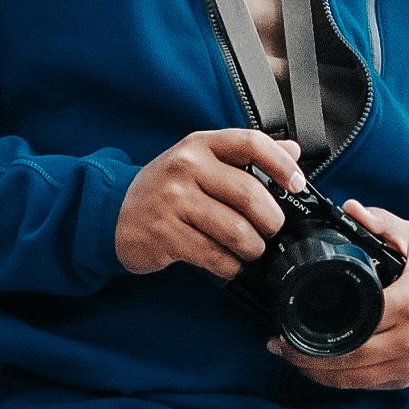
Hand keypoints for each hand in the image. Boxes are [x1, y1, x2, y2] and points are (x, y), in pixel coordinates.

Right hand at [114, 129, 301, 278]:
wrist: (111, 213)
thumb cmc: (164, 188)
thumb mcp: (200, 160)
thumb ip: (245, 154)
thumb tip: (292, 149)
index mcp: (200, 144)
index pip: (251, 143)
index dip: (282, 164)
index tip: (296, 184)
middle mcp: (186, 167)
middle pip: (250, 195)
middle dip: (271, 221)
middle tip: (270, 230)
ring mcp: (173, 201)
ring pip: (236, 230)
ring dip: (252, 248)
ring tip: (249, 249)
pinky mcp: (165, 235)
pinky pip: (214, 255)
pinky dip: (229, 265)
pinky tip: (227, 262)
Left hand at [276, 204, 408, 391]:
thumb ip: (382, 224)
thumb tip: (351, 209)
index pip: (353, 322)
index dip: (314, 328)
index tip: (287, 323)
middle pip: (346, 356)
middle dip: (306, 355)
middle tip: (279, 344)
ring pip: (352, 379)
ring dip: (317, 373)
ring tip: (291, 357)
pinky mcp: (408, 380)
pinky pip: (365, 387)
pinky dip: (339, 381)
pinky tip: (319, 370)